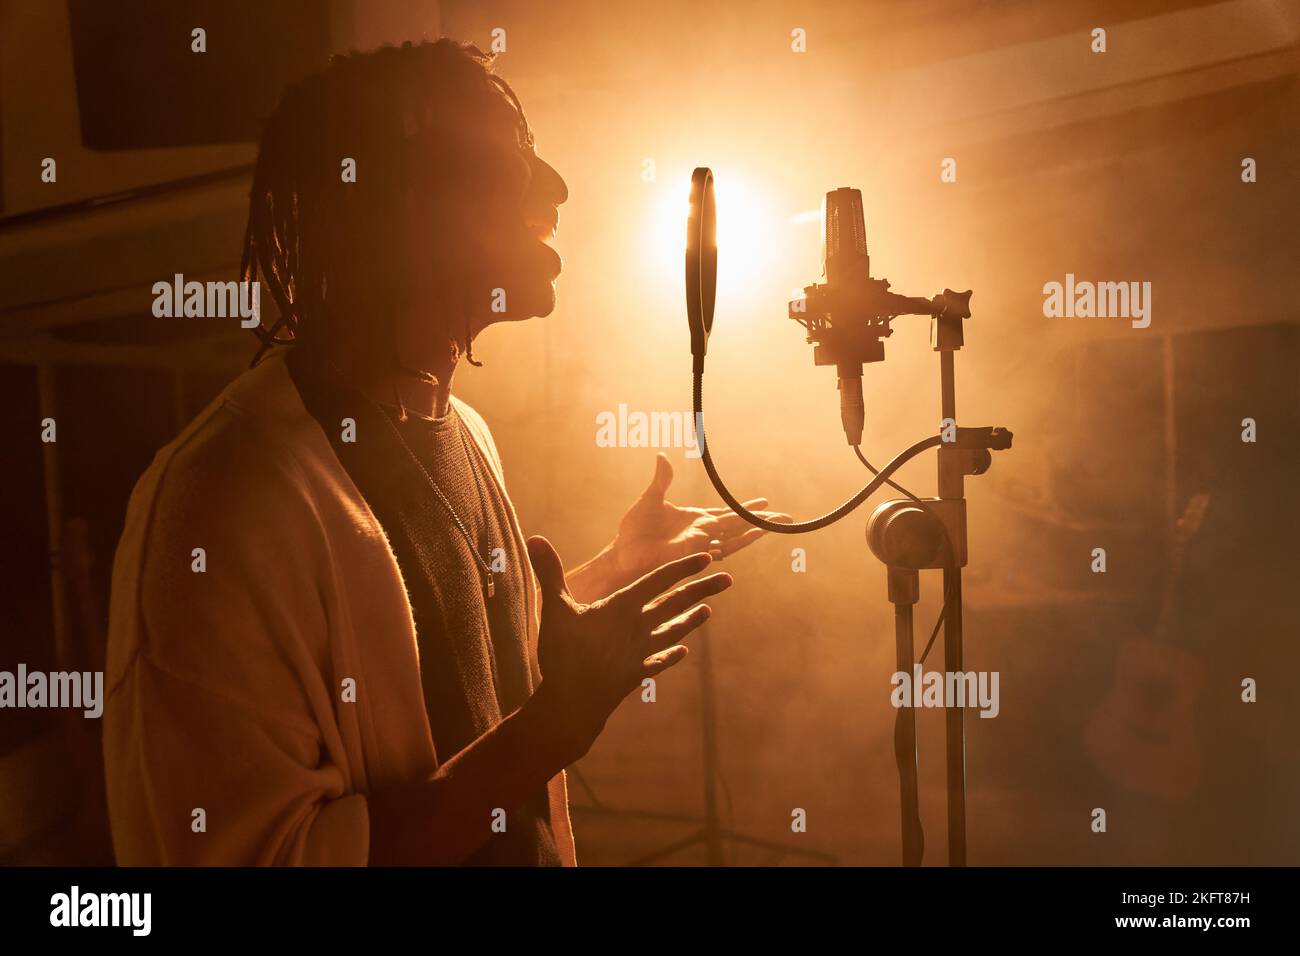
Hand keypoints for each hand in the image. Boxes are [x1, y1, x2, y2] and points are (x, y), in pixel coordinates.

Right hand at [526, 535, 731, 761]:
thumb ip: (549, 572)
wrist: (573, 705)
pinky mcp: (635, 674)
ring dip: (691, 620)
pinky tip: (682, 651)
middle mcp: (638, 628)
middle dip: (701, 589)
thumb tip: (535, 538)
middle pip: (675, 603)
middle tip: (727, 579)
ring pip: (673, 630)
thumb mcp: (554, 609)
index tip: (707, 557)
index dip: (683, 567)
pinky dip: (671, 654)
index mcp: (622, 608)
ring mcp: (639, 653)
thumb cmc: (563, 655)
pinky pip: (658, 661)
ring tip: (709, 611)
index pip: (659, 580)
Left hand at [608, 453, 790, 583]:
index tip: (764, 502)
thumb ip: (661, 479)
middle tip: (786, 517)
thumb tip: (662, 455)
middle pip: (738, 525)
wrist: (623, 553)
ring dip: (756, 530)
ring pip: (736, 538)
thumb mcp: (650, 498)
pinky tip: (755, 534)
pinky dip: (740, 540)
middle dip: (762, 521)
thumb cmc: (633, 531)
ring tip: (777, 524)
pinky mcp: (696, 552)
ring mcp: (701, 543)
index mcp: (695, 519)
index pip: (726, 513)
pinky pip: (723, 547)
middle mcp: (703, 532)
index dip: (745, 509)